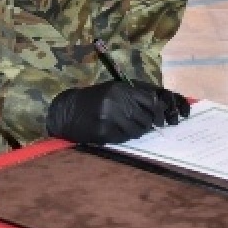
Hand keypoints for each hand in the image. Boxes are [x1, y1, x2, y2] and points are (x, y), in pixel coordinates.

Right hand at [45, 79, 189, 145]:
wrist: (68, 111)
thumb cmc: (93, 99)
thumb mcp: (112, 90)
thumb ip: (133, 96)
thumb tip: (158, 108)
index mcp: (120, 89)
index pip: (150, 101)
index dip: (158, 112)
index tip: (160, 119)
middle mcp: (116, 103)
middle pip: (145, 118)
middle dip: (147, 124)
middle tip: (143, 125)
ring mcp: (110, 119)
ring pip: (137, 131)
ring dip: (136, 132)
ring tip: (126, 128)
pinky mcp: (105, 133)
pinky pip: (124, 138)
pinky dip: (124, 137)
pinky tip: (115, 132)